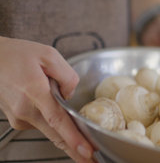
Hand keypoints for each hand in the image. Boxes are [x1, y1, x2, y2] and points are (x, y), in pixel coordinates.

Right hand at [0, 37, 93, 162]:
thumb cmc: (18, 55)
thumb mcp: (49, 55)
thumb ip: (67, 76)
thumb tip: (71, 96)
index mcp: (34, 92)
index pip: (58, 121)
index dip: (74, 139)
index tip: (87, 152)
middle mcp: (25, 110)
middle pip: (56, 135)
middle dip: (76, 151)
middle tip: (93, 161)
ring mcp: (20, 117)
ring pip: (51, 130)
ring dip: (66, 132)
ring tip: (67, 113)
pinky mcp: (18, 120)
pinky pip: (43, 123)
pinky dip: (53, 121)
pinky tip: (50, 104)